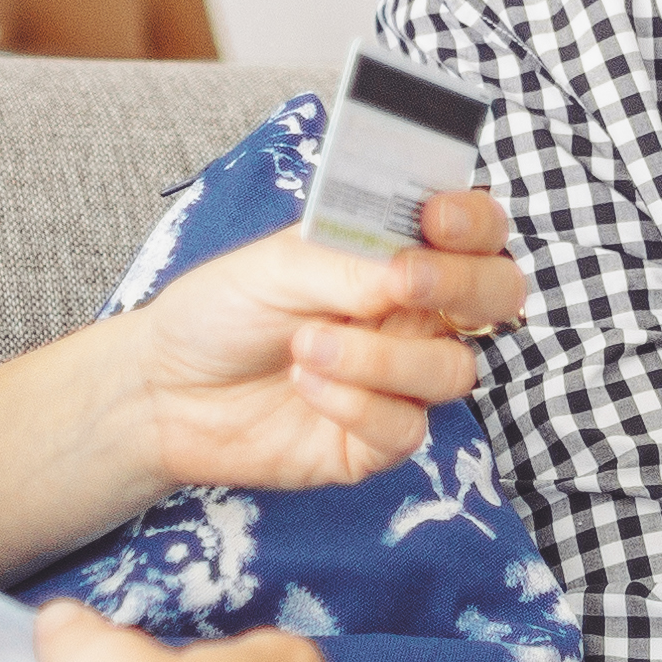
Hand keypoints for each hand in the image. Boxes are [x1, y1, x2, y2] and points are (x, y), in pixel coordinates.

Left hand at [107, 188, 528, 497]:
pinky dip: (357, 405)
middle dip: (463, 288)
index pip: (474, 231)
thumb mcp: (275, 266)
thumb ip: (348, 264)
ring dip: (381, 358)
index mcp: (395, 256)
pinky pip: (406, 428)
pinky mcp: (377, 441)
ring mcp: (400, 381)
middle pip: (498, 299)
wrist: (163, 391)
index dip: (475, 222)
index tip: (436, 220)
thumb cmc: (220, 311)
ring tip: (307, 347)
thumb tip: (412, 270)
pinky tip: (306, 387)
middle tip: (402, 284)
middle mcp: (413, 316)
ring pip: (453, 371)